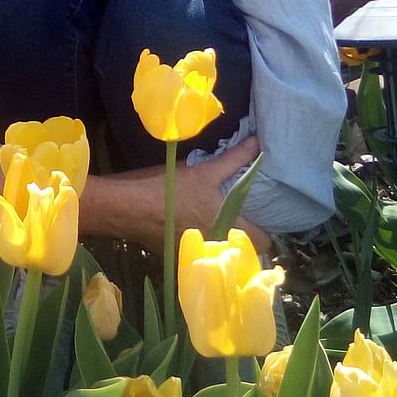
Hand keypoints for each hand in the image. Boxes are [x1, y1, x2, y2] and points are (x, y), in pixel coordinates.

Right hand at [173, 136, 269, 251]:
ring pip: (221, 250)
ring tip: (216, 220)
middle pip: (243, 248)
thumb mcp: (205, 171)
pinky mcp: (179, 254)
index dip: (266, 230)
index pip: (263, 241)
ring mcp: (198, 253)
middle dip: (244, 235)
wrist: (131, 209)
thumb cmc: (171, 191)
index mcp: (228, 227)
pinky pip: (199, 250)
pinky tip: (190, 225)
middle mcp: (217, 245)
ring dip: (222, 239)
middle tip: (241, 216)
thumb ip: (235, 158)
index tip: (261, 218)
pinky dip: (200, 240)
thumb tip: (258, 142)